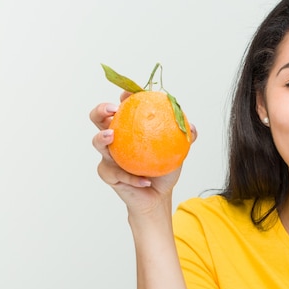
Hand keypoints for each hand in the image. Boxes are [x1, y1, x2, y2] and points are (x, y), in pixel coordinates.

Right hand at [90, 91, 197, 213]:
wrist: (157, 195)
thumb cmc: (164, 168)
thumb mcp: (178, 151)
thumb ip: (185, 137)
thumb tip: (190, 127)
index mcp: (129, 127)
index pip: (124, 107)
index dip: (125, 97)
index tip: (130, 94)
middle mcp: (115, 138)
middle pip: (98, 118)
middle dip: (101, 110)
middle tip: (113, 109)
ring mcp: (108, 155)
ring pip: (97, 143)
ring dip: (102, 138)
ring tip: (111, 136)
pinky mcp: (108, 173)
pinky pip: (117, 174)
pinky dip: (133, 178)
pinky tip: (145, 181)